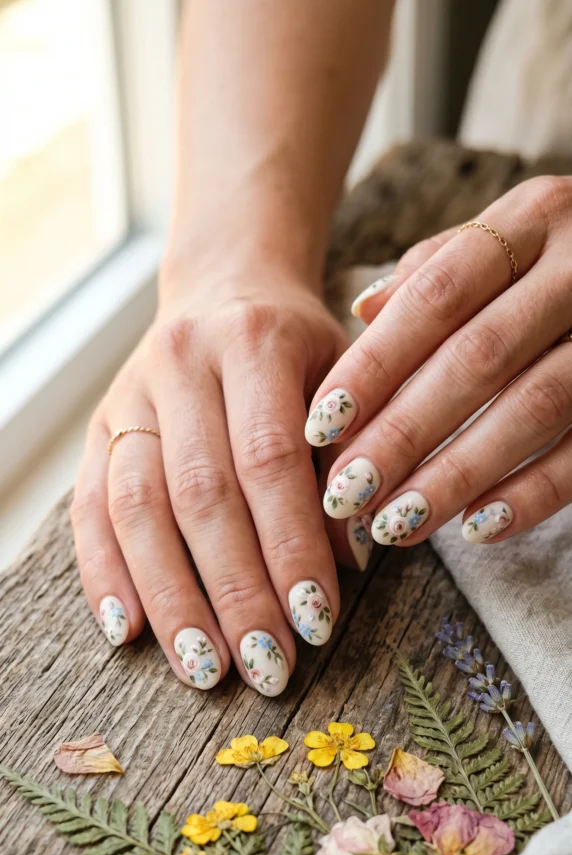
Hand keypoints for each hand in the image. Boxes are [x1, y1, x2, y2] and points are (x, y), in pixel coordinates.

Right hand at [71, 256, 354, 695]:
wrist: (224, 286)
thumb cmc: (298, 346)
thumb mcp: (341, 381)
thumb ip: (343, 462)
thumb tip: (339, 567)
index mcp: (253, 342)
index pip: (269, 461)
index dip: (291, 547)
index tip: (316, 622)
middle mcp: (180, 364)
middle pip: (200, 495)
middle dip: (235, 591)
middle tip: (267, 667)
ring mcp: (128, 397)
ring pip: (138, 509)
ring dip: (171, 598)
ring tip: (205, 669)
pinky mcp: (98, 428)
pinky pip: (90, 508)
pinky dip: (106, 575)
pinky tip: (128, 632)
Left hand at [307, 175, 571, 546]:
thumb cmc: (559, 257)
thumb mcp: (506, 238)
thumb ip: (436, 270)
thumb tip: (362, 310)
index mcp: (535, 218)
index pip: (437, 293)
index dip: (375, 363)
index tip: (321, 426)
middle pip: (479, 356)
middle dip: (403, 432)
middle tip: (346, 493)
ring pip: (534, 406)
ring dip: (457, 473)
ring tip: (397, 522)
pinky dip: (534, 493)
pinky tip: (477, 528)